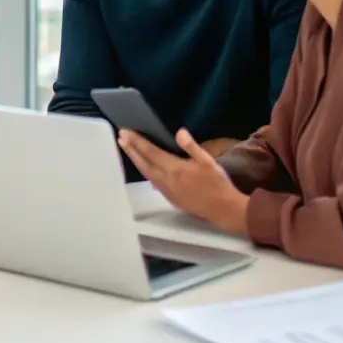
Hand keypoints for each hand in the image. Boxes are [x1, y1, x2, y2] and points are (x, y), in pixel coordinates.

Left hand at [118, 128, 249, 235]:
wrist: (222, 209)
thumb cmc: (216, 183)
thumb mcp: (207, 161)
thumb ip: (192, 146)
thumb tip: (179, 132)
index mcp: (173, 168)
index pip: (150, 152)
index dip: (137, 141)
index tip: (125, 132)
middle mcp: (166, 180)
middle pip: (144, 163)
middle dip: (131, 150)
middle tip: (120, 138)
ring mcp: (167, 191)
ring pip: (147, 173)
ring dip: (136, 161)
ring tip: (128, 150)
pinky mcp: (171, 198)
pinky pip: (153, 183)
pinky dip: (146, 173)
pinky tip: (146, 170)